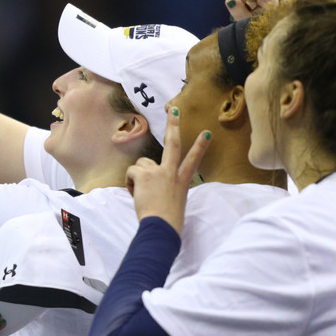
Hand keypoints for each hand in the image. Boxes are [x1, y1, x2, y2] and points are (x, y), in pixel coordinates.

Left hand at [125, 108, 209, 234]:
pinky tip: (136, 194)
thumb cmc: (167, 221)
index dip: (200, 146)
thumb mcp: (174, 202)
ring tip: (142, 193)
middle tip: (173, 109)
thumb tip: (149, 183)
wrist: (162, 227)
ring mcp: (159, 171)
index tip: (206, 133)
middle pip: (173, 143)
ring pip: (141, 164)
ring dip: (138, 177)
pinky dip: (130, 184)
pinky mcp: (145, 174)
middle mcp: (172, 173)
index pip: (193, 160)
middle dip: (174, 124)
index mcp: (182, 181)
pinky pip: (131, 172)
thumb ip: (165, 188)